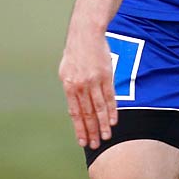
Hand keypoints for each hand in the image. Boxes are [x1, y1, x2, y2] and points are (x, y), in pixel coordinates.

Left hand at [59, 24, 118, 148]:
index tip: (83, 141)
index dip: (80, 128)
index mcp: (69, 86)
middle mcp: (81, 85)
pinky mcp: (107, 75)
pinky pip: (109, 97)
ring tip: (107, 137)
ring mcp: (94, 81)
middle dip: (92, 131)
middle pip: (87, 114)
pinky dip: (112, 110)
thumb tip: (72, 110)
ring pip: (99, 108)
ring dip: (103, 125)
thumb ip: (69, 90)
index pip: (75, 113)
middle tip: (95, 145)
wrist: (86, 33)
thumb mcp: (65, 71)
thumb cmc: (74, 52)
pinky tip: (113, 121)